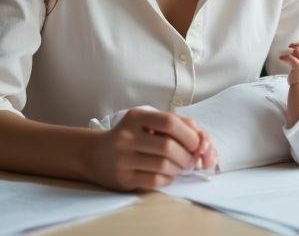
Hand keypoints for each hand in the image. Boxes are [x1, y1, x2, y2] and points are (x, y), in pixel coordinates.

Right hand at [88, 108, 213, 190]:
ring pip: (163, 165)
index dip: (189, 134)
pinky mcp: (123, 178)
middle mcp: (127, 135)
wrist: (95, 154)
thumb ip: (176, 124)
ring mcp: (123, 158)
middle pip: (168, 146)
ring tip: (180, 168)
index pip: (170, 122)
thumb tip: (203, 138)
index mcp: (137, 116)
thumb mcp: (147, 123)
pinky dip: (168, 179)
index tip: (198, 144)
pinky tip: (168, 175)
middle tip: (192, 161)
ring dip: (179, 168)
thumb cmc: (131, 137)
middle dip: (187, 156)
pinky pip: (154, 180)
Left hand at [279, 41, 298, 85]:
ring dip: (291, 49)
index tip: (296, 50)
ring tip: (286, 52)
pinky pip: (290, 57)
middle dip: (297, 43)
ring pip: (298, 49)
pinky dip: (284, 57)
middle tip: (291, 46)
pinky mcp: (298, 66)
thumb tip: (298, 52)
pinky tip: (281, 58)